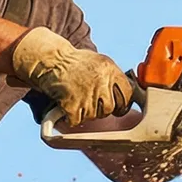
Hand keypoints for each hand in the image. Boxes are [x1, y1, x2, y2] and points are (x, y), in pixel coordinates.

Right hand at [11, 27, 135, 127]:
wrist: (50, 61)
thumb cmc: (75, 62)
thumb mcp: (99, 62)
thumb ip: (113, 77)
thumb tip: (130, 94)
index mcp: (109, 69)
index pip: (128, 93)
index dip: (123, 102)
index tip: (118, 105)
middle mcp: (100, 81)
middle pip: (111, 108)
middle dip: (103, 109)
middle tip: (93, 103)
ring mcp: (86, 94)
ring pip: (95, 116)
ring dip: (87, 112)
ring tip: (78, 98)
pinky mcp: (72, 105)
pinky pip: (77, 120)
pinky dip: (72, 117)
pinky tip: (68, 105)